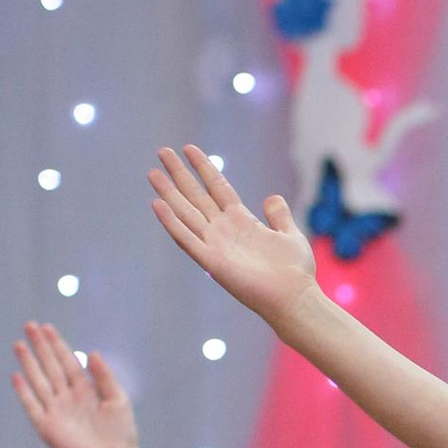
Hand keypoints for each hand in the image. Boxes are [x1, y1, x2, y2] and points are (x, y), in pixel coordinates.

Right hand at [11, 318, 139, 447]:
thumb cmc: (121, 433)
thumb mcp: (117, 399)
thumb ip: (104, 376)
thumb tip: (92, 352)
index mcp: (85, 390)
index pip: (68, 362)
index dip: (58, 345)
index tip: (47, 327)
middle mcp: (67, 398)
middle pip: (50, 367)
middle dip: (40, 347)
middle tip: (29, 325)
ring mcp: (56, 411)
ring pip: (39, 381)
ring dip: (29, 363)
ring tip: (19, 344)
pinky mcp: (47, 427)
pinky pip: (32, 406)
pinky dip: (24, 392)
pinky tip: (17, 375)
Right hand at [149, 144, 323, 329]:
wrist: (294, 298)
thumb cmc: (295, 271)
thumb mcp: (289, 235)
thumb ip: (279, 215)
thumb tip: (271, 197)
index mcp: (242, 221)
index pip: (218, 187)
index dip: (204, 168)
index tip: (189, 149)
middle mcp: (224, 230)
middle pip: (196, 195)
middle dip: (179, 174)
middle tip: (162, 151)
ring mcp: (216, 245)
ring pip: (186, 214)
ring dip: (169, 194)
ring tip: (153, 173)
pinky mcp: (212, 262)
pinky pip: (187, 240)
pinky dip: (172, 223)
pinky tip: (157, 205)